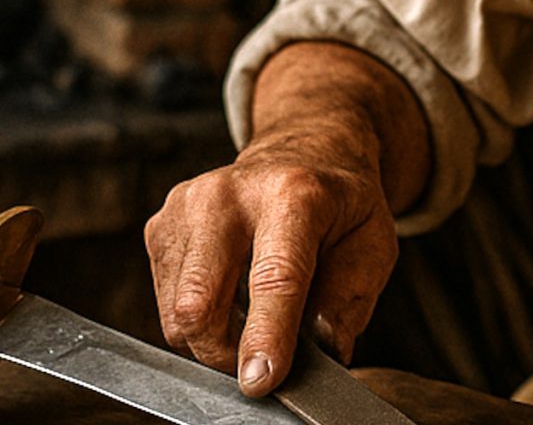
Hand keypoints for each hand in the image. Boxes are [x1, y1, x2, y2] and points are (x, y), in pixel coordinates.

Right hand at [144, 119, 399, 396]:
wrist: (303, 151)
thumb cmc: (340, 204)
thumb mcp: (373, 245)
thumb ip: (348, 302)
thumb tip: (324, 354)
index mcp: (294, 194)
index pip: (274, 277)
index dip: (266, 336)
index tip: (261, 381)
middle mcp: (229, 194)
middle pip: (200, 302)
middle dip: (226, 354)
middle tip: (263, 362)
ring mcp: (186, 206)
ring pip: (177, 312)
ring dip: (213, 340)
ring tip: (252, 321)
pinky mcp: (160, 224)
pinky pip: (165, 303)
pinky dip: (197, 318)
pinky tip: (229, 295)